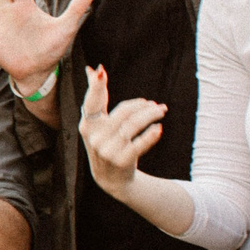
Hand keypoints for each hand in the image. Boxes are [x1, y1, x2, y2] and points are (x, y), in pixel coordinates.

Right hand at [77, 65, 164, 198]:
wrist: (111, 179)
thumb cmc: (105, 143)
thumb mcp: (97, 123)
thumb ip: (96, 97)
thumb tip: (93, 69)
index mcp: (87, 125)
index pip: (92, 102)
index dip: (96, 87)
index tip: (101, 72)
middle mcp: (95, 137)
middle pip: (123, 112)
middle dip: (142, 106)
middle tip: (155, 104)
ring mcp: (107, 150)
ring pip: (133, 125)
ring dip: (151, 115)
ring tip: (161, 111)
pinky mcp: (121, 161)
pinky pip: (140, 143)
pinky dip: (151, 134)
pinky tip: (158, 128)